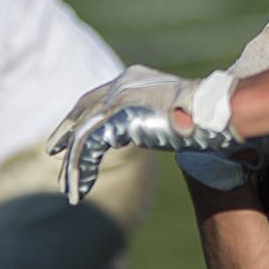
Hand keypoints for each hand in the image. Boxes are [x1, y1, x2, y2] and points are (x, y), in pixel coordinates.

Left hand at [47, 64, 240, 204]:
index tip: (64, 136)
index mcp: (134, 77)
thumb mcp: (169, 110)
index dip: (77, 116)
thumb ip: (149, 114)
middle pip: (83, 111)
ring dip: (74, 166)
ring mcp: (120, 97)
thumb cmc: (204, 114)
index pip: (95, 96)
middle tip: (53, 153)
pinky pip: (89, 147)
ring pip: (83, 135)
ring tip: (70, 190)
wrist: (215, 110)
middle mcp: (123, 83)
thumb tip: (141, 130)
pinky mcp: (120, 115)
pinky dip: (82, 170)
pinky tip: (82, 188)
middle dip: (66, 135)